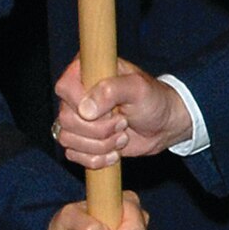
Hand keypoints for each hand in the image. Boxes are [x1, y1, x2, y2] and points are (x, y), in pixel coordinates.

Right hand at [53, 55, 193, 168]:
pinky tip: (114, 152)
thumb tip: (85, 110)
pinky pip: (72, 154)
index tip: (111, 110)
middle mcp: (77, 93)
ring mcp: (77, 117)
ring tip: (122, 136)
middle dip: (99, 129)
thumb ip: (112, 90)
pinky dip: (96, 159)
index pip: (64, 88)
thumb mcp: (138, 88)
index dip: (83, 105)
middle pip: (66, 119)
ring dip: (100, 145)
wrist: (164, 125)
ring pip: (67, 139)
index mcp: (86, 70)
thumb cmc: (153, 100)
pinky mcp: (81, 139)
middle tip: (123, 123)